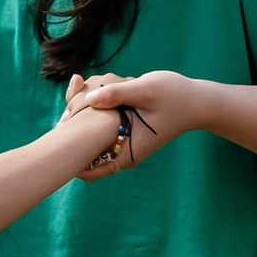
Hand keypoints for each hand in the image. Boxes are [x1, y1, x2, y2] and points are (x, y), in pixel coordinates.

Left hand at [64, 68, 200, 173]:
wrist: (196, 101)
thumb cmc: (174, 97)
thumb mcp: (145, 90)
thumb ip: (116, 94)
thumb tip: (87, 97)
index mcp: (127, 152)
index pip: (89, 169)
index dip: (71, 155)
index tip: (61, 130)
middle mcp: (122, 152)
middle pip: (85, 151)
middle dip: (74, 125)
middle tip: (72, 98)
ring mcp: (121, 141)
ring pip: (90, 134)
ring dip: (82, 112)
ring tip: (83, 88)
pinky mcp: (121, 129)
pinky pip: (99, 122)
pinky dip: (93, 106)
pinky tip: (94, 88)